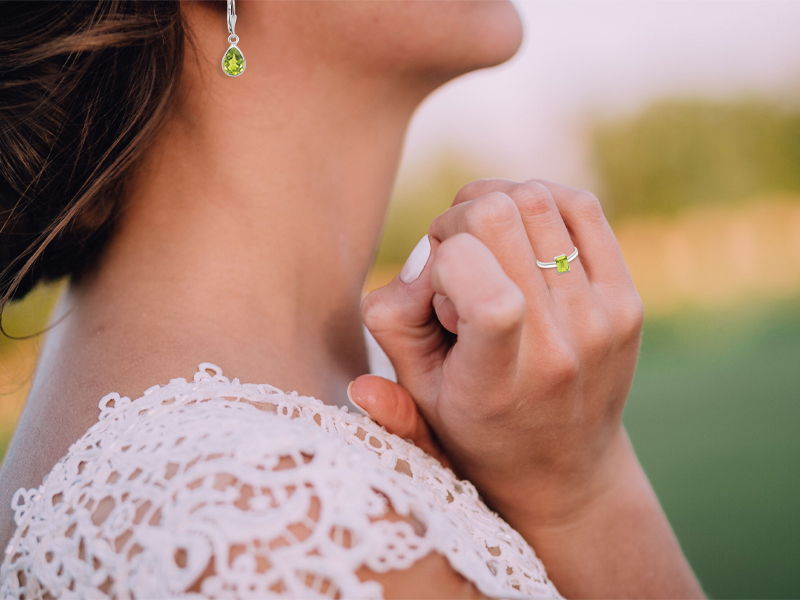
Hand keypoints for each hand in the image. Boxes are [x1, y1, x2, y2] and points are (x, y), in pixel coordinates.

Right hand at [354, 179, 643, 525]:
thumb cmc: (475, 425)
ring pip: (536, 199)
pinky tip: (518, 229)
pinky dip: (538, 200)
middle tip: (455, 257)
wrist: (564, 466)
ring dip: (493, 205)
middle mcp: (557, 352)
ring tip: (485, 246)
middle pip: (501, 218)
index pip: (490, 296)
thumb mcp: (416, 394)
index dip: (445, 262)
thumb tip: (425, 258)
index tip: (437, 288)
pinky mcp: (626, 300)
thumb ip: (392, 323)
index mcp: (496, 386)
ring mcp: (601, 321)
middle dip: (457, 221)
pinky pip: (579, 205)